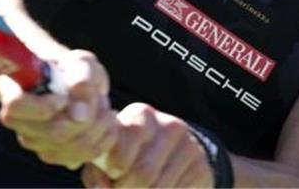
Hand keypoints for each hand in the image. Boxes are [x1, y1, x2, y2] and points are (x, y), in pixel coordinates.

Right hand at [0, 49, 117, 169]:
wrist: (73, 82)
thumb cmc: (72, 69)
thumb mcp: (81, 62)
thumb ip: (81, 77)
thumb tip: (80, 113)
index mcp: (15, 91)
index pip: (16, 105)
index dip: (43, 106)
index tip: (63, 98)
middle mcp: (19, 122)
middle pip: (54, 132)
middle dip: (88, 115)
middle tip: (99, 98)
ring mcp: (35, 142)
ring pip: (71, 147)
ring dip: (98, 126)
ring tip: (104, 107)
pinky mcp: (53, 155)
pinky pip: (81, 157)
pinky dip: (102, 139)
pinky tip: (106, 122)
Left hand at [80, 102, 213, 187]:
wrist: (175, 156)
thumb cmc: (130, 158)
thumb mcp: (109, 158)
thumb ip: (97, 171)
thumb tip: (102, 187)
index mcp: (140, 116)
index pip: (122, 148)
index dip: (114, 170)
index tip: (113, 174)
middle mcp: (168, 125)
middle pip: (143, 173)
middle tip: (124, 188)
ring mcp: (188, 145)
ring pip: (159, 187)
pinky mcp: (201, 167)